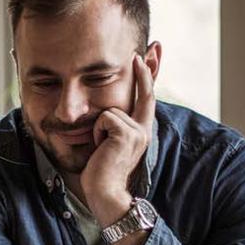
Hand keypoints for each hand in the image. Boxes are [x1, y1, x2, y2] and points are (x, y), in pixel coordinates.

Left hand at [81, 54, 155, 226]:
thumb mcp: (106, 144)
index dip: (147, 77)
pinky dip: (97, 132)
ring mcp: (138, 131)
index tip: (145, 57)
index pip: (146, 100)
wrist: (105, 193)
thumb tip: (103, 112)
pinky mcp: (127, 133)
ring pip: (110, 110)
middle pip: (141, 94)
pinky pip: (104, 118)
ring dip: (98, 128)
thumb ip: (110, 127)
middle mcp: (144, 129)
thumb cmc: (100, 173)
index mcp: (140, 132)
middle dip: (144, 71)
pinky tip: (100, 148)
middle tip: (142, 51)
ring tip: (100, 147)